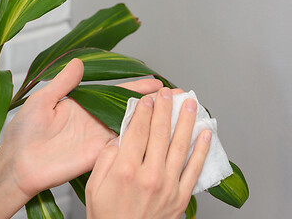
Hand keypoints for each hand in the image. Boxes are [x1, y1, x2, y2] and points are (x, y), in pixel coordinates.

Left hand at [0, 58, 162, 197]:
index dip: (136, 87)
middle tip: (175, 97)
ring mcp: (98, 138)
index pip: (116, 93)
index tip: (157, 83)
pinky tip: (158, 133)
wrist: (18, 164)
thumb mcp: (41, 101)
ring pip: (131, 127)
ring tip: (174, 112)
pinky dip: (140, 139)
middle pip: (130, 109)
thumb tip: (78, 62)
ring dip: (152, 120)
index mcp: (84, 105)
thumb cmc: (23, 133)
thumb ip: (62, 83)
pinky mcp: (98, 155)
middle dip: (153, 103)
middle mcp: (95, 120)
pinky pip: (122, 146)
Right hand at [85, 88, 211, 218]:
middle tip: (169, 93)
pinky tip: (206, 134)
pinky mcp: (180, 197)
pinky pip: (194, 169)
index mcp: (125, 170)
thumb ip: (106, 158)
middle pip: (160, 133)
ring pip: (180, 146)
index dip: (145, 111)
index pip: (138, 131)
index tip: (149, 98)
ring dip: (186, 122)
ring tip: (190, 103)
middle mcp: (149, 175)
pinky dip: (202, 151)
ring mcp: (168, 186)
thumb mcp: (94, 186)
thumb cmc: (107, 216)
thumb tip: (121, 138)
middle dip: (165, 109)